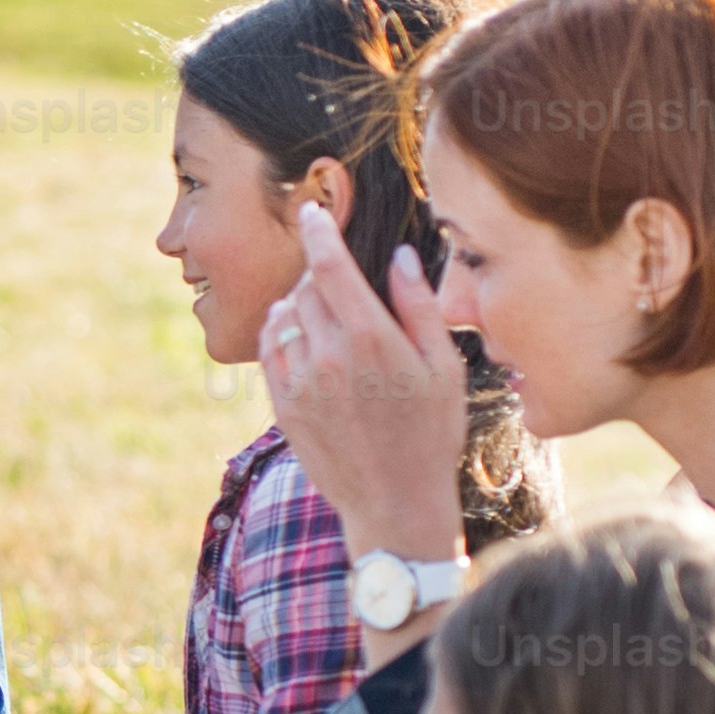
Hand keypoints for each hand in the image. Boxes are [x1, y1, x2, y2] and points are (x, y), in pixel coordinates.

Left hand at [259, 200, 474, 572]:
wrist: (395, 503)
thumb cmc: (432, 434)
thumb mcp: (445, 368)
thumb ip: (420, 307)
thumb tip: (402, 256)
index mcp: (373, 339)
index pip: (332, 266)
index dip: (320, 231)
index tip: (313, 210)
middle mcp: (330, 356)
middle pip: (308, 287)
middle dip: (321, 274)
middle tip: (342, 282)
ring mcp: (301, 382)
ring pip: (286, 315)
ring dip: (301, 303)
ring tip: (328, 315)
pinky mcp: (284, 406)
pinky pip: (269, 349)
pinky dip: (280, 331)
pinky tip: (303, 337)